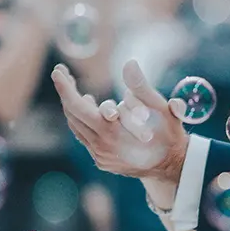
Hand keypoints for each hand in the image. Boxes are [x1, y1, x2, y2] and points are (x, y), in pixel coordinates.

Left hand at [52, 59, 188, 182]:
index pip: (78, 107)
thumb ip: (143, 86)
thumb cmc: (168, 135)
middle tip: (62, 72)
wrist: (171, 167)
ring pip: (76, 126)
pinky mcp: (101, 160)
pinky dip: (82, 119)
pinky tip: (89, 105)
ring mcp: (100, 155)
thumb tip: (129, 63)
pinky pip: (84, 136)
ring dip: (72, 105)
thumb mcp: (162, 109)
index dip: (65, 87)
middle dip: (65, 92)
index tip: (58, 70)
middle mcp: (102, 146)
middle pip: (73, 114)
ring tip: (74, 87)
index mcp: (112, 133)